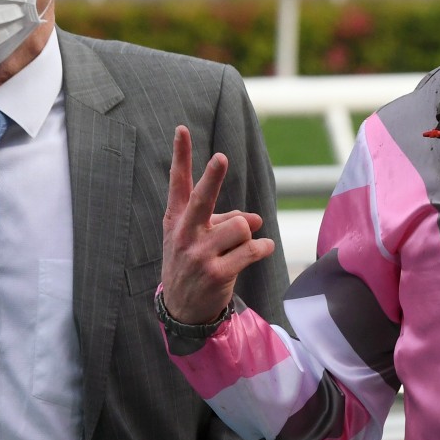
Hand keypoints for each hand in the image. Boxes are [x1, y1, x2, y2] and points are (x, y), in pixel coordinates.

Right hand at [161, 125, 274, 323]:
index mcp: (176, 219)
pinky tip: (263, 249)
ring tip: (241, 247)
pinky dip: (263, 247)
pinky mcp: (215, 273)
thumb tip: (256, 220)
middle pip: (203, 199)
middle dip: (213, 177)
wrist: (183, 310)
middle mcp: (183, 234)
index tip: (182, 130)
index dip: (180, 155)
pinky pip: (252, 249)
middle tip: (221, 158)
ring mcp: (198, 255)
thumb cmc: (193, 263)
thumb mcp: (199, 239)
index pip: (178, 183)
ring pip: (240, 226)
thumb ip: (225, 221)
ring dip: (248, 235)